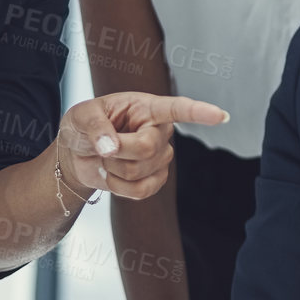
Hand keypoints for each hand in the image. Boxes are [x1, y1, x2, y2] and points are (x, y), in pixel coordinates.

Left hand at [57, 92, 227, 200]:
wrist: (77, 155)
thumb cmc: (83, 127)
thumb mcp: (80, 116)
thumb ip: (95, 126)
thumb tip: (111, 147)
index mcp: (147, 107)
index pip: (177, 109)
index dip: (200, 113)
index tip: (221, 116)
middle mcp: (160, 131)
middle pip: (147, 148)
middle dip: (116, 152)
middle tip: (100, 147)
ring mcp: (161, 157)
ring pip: (139, 172)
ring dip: (112, 169)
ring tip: (106, 159)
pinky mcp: (156, 180)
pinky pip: (140, 191)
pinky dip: (117, 187)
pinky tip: (113, 175)